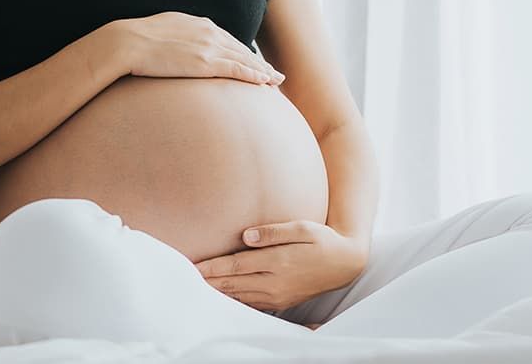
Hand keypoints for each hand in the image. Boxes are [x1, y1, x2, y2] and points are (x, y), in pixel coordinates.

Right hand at [107, 12, 283, 84]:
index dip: (242, 52)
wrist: (127, 42)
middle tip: (274, 74)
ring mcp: (209, 47)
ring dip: (262, 72)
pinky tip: (265, 82)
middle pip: (241, 49)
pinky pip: (237, 70)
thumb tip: (179, 47)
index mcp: (199, 24)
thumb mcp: (164, 30)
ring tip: (276, 81)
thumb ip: (179, 36)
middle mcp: (209, 33)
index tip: (253, 61)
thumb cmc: (137, 40)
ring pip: (244, 60)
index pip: (228, 40)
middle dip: (259, 63)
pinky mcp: (206, 63)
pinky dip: (254, 76)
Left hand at [194, 220, 369, 312]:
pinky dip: (234, 300)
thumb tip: (246, 235)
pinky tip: (223, 297)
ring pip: (240, 296)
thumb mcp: (302, 227)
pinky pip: (252, 304)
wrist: (344, 264)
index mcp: (278, 260)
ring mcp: (278, 295)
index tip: (193, 265)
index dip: (213, 266)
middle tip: (186, 277)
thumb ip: (274, 231)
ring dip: (218, 292)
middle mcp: (275, 281)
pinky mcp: (282, 302)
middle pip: (234, 282)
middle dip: (209, 280)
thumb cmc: (322, 239)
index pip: (237, 264)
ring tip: (198, 288)